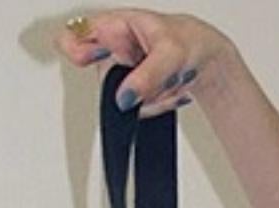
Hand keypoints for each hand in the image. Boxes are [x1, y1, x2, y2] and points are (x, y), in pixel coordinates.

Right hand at [55, 12, 233, 115]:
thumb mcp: (171, 55)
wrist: (204, 59)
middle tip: (152, 78)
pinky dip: (153, 107)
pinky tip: (165, 91)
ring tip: (166, 83)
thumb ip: (146, 77)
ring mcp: (121, 74)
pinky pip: (134, 112)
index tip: (89, 59)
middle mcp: (112, 49)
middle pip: (102, 81)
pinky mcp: (132, 93)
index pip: (74, 33)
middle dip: (130, 89)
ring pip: (120, 102)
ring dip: (147, 100)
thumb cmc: (187, 42)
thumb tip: (123, 99)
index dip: (74, 48)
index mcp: (114, 25)